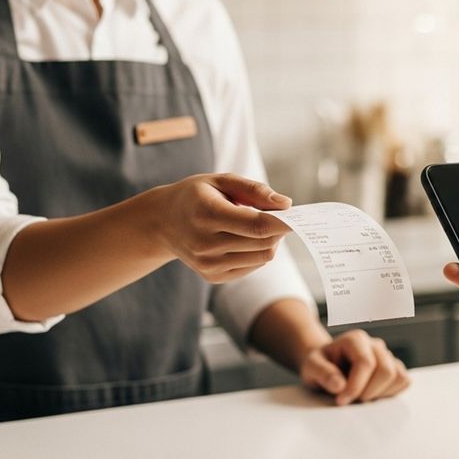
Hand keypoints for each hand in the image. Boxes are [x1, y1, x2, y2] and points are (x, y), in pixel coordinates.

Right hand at [143, 173, 292, 282]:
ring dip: (270, 241)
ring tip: (258, 224)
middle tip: (278, 215)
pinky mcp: (212, 277)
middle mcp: (205, 244)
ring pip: (261, 257)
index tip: (297, 215)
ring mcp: (208, 264)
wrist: (162, 222)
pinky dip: (257, 252)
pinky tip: (244, 238)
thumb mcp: (221, 181)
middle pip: (263, 243)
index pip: (256, 225)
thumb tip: (286, 204)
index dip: (283, 222)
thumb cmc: (196, 196)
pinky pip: (252, 266)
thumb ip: (254, 190)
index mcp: (206, 215)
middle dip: (279, 229)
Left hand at [298, 330, 410, 405]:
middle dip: (368, 392)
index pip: (366, 363)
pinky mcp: (395, 367)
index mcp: (355, 339)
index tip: (341, 400)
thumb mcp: (311, 367)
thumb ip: (322, 373)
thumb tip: (339, 385)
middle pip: (386, 371)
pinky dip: (390, 393)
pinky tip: (372, 394)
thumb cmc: (320, 364)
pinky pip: (404, 381)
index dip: (355, 386)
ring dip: (380, 393)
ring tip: (360, 396)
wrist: (326, 365)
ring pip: (398, 376)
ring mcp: (387, 355)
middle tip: (350, 399)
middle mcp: (375, 345)